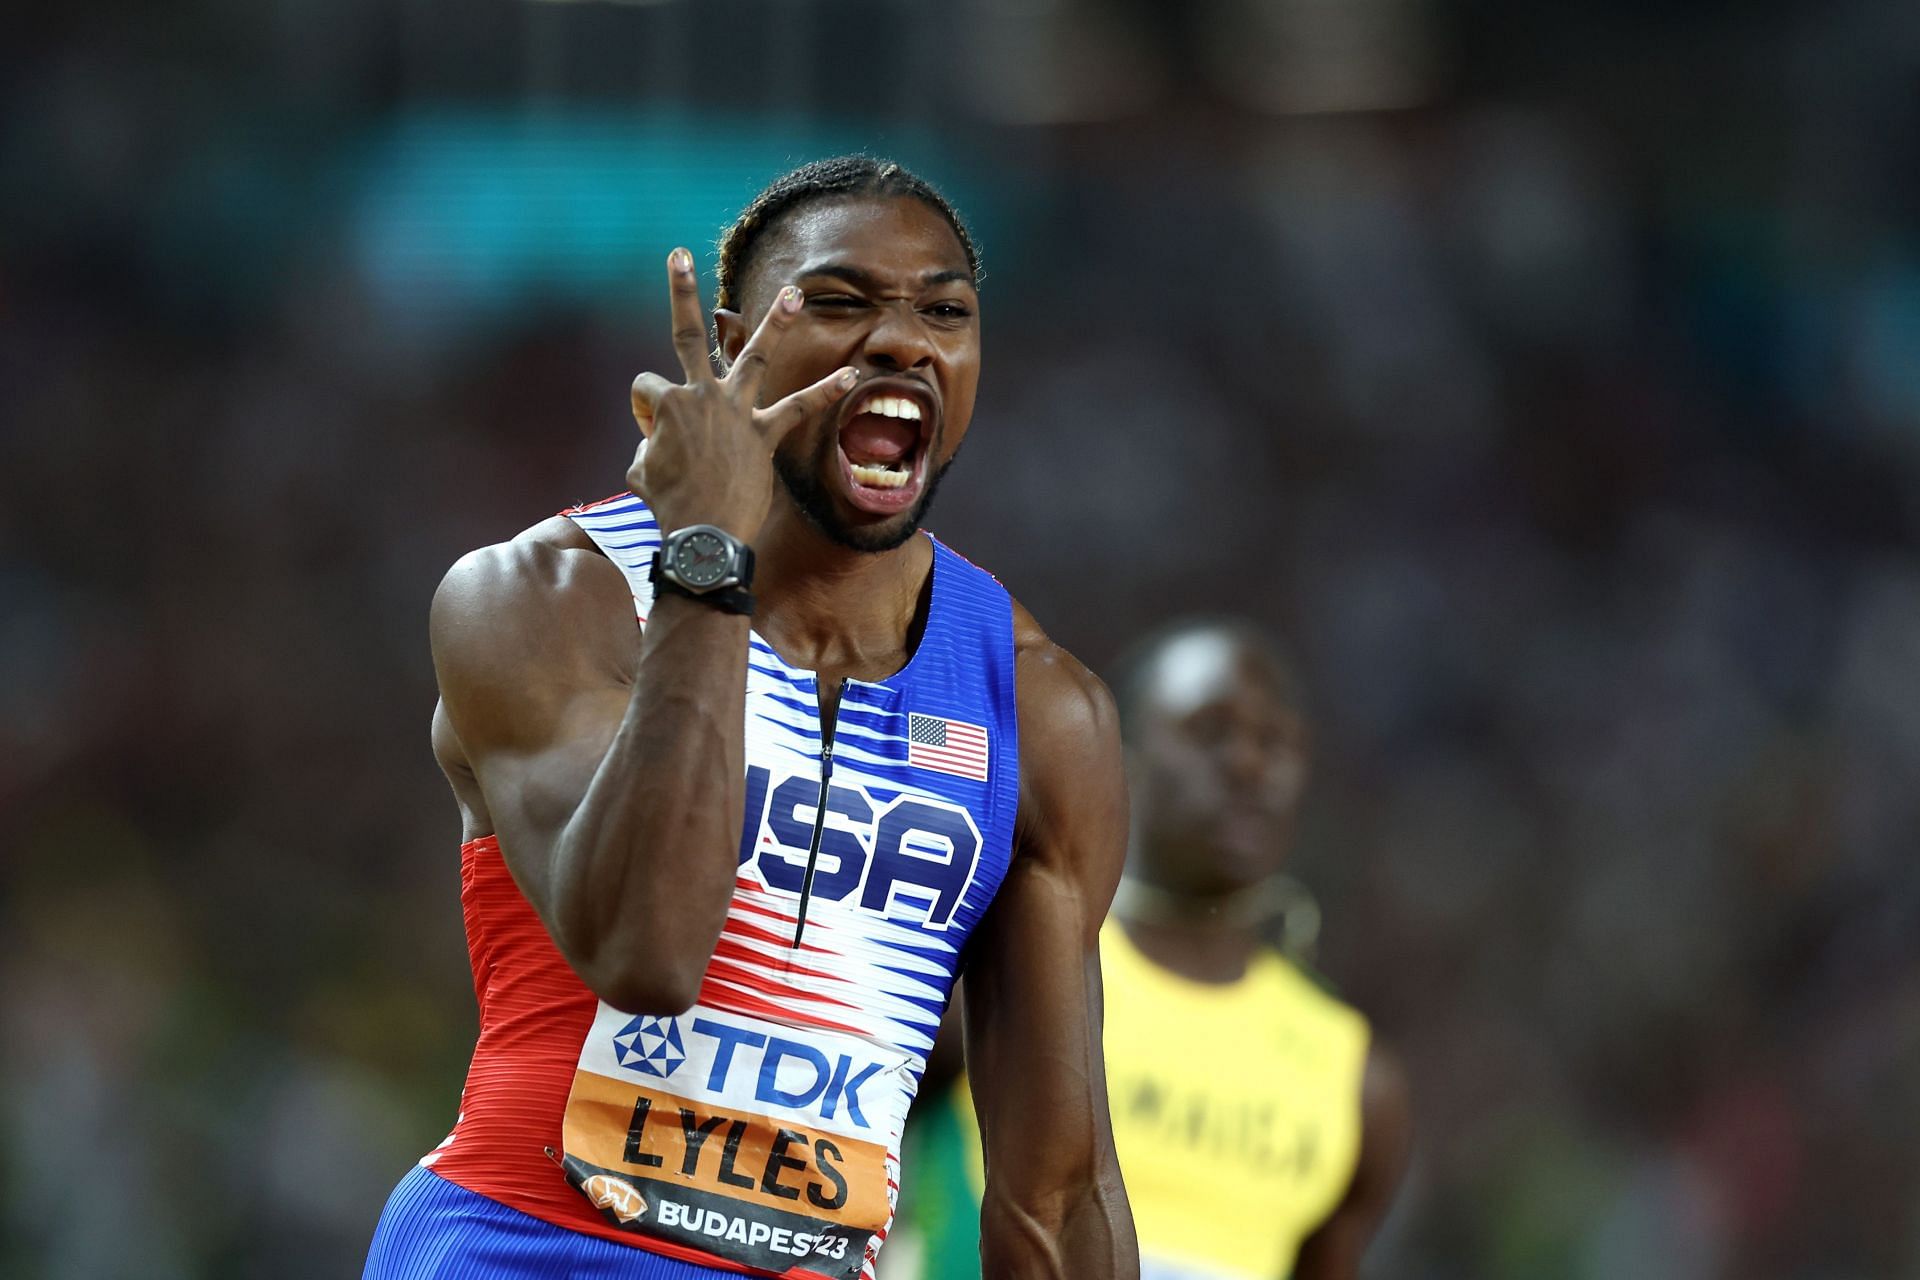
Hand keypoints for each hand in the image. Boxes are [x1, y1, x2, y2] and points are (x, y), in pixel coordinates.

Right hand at [627, 247, 857, 539]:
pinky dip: (825, 392)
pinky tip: (850, 376)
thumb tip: (658, 447)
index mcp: (667, 404)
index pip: (648, 388)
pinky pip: (799, 408)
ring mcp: (736, 412)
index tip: (650, 436)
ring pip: (755, 355)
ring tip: (793, 291)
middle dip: (679, 291)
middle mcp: (701, 396)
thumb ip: (650, 449)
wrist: (703, 535)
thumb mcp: (642, 473)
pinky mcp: (765, 435)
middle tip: (679, 255)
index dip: (644, 410)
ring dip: (776, 322)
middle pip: (686, 334)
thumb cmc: (668, 508)